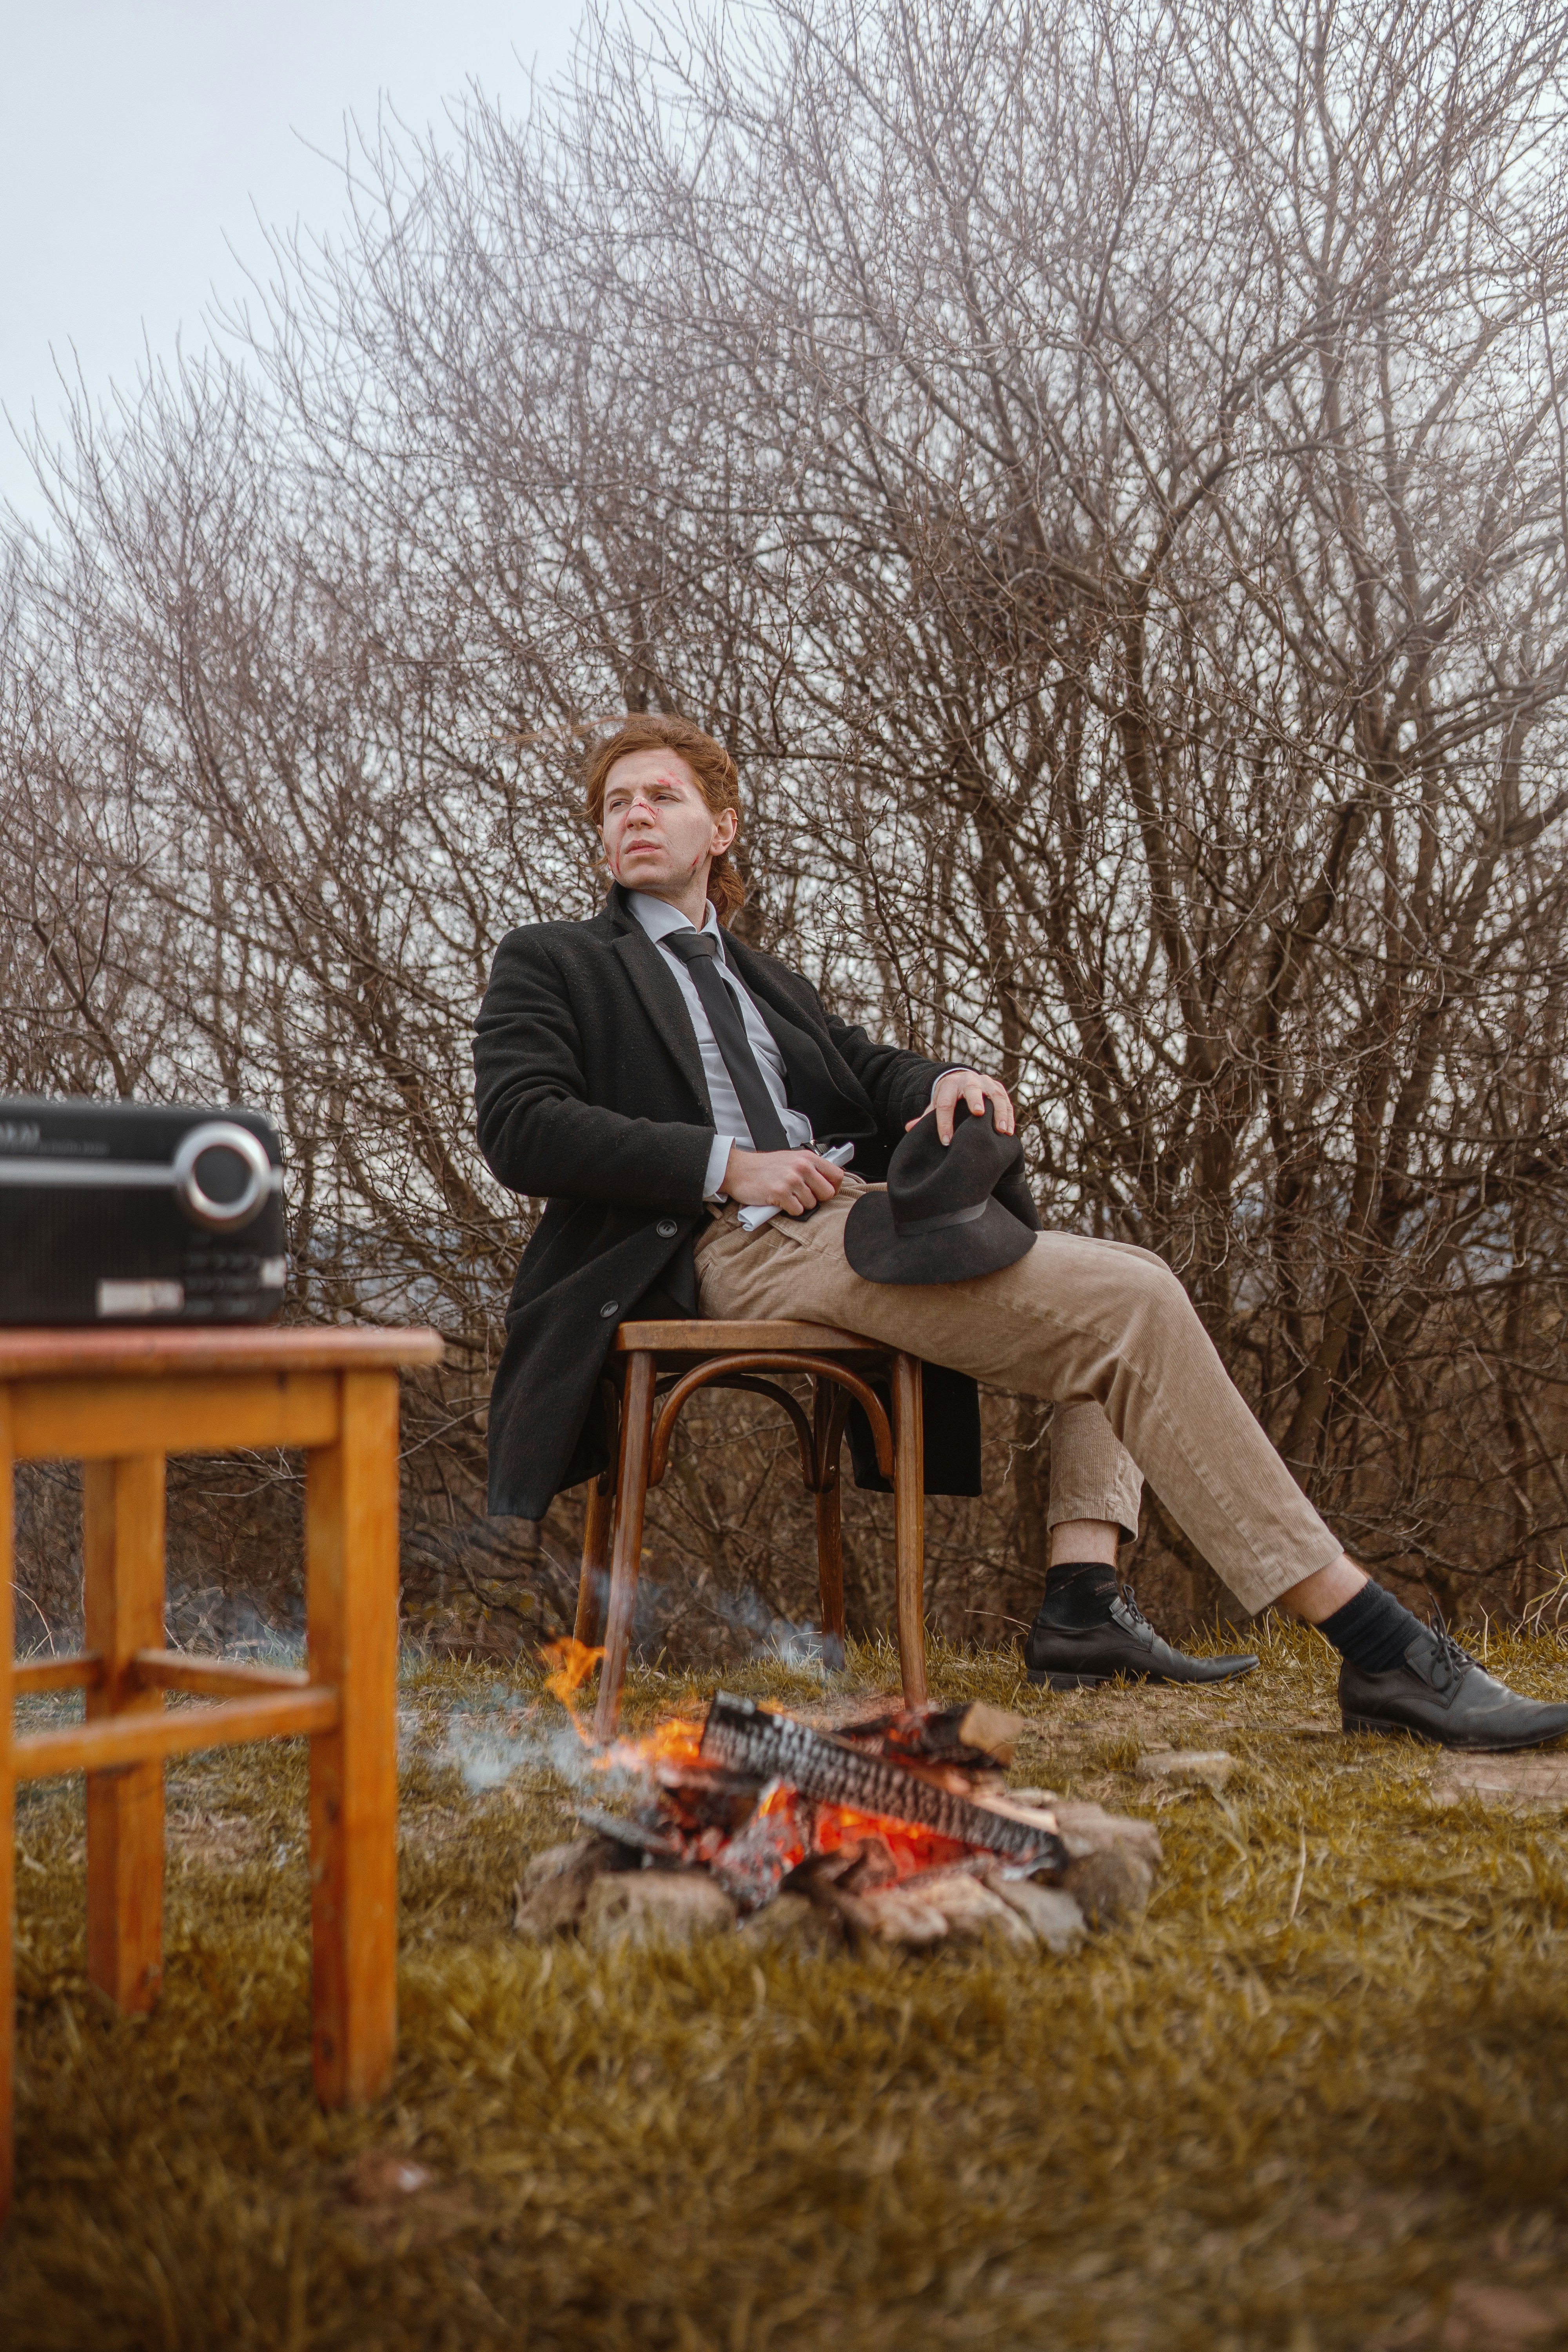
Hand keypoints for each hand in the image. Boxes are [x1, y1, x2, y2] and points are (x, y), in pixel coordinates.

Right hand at [722, 1145, 846, 1214]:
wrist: (738, 1169)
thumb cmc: (764, 1166)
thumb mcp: (791, 1159)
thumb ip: (810, 1168)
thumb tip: (828, 1183)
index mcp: (807, 1158)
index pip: (837, 1175)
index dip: (833, 1187)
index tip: (824, 1192)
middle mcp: (802, 1167)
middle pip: (828, 1193)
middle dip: (817, 1199)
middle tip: (802, 1196)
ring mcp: (791, 1180)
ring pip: (812, 1204)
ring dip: (800, 1205)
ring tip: (787, 1196)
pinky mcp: (780, 1193)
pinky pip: (797, 1211)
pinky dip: (789, 1210)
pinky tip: (780, 1202)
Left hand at [907, 1068, 1015, 1143]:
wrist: (963, 1080)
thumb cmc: (949, 1098)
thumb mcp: (936, 1104)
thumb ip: (926, 1116)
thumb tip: (909, 1128)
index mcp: (949, 1085)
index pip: (944, 1103)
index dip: (944, 1122)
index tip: (946, 1141)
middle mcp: (969, 1081)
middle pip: (972, 1089)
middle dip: (975, 1100)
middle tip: (978, 1114)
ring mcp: (986, 1083)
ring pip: (995, 1095)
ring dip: (999, 1112)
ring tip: (1001, 1130)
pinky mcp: (999, 1089)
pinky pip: (1007, 1102)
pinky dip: (1009, 1116)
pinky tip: (1009, 1132)